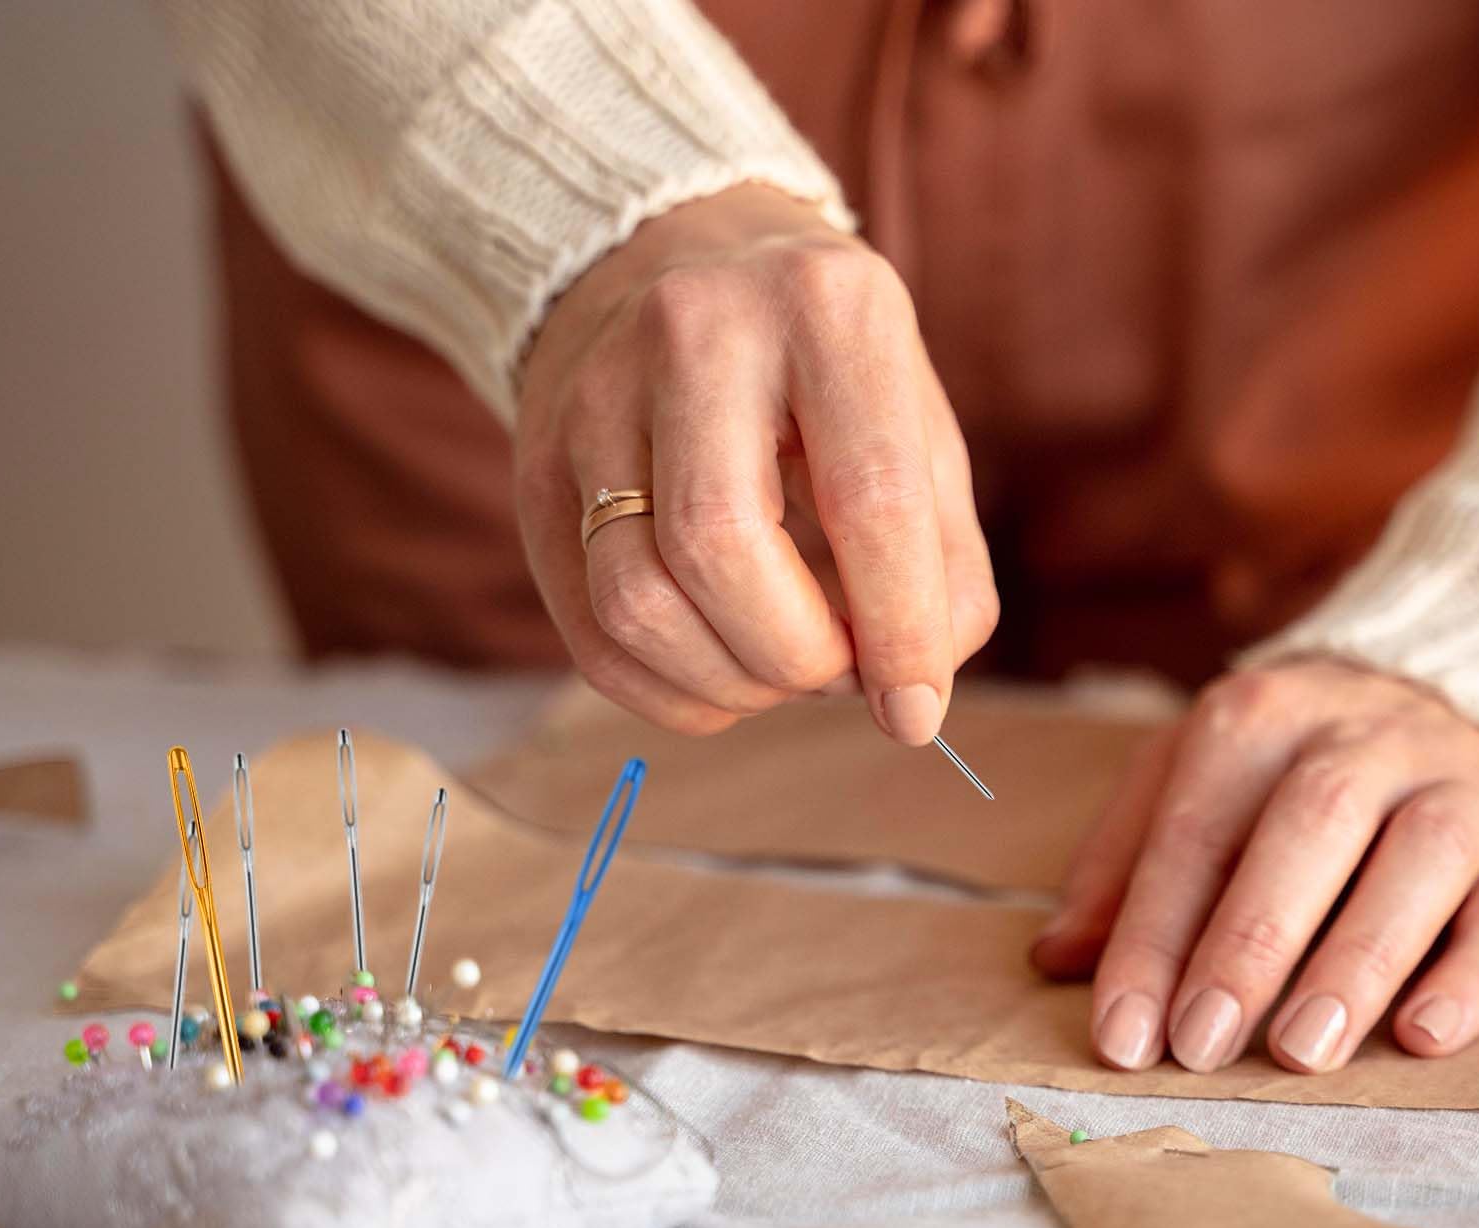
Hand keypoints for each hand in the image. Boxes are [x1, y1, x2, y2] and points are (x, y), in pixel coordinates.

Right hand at [513, 183, 997, 742]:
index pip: (867, 499)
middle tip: (837, 671)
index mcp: (824, 306)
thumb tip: (911, 698)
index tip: (915, 711)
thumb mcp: (914, 428)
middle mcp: (693, 334)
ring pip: (636, 604)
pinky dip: (670, 695)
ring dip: (727, 684)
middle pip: (721, 550)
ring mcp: (593, 400)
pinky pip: (591, 639)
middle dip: (796, 657)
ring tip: (780, 666)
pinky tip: (720, 674)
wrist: (672, 265)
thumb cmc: (822, 372)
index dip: (899, 631)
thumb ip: (942, 562)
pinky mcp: (536, 473)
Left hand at [1033, 660, 1478, 1071]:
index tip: (1121, 1034)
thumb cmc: (1284, 763)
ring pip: (1419, 858)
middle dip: (1248, 944)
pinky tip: (1422, 1035)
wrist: (1440, 686)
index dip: (1152, 938)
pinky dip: (1474, 973)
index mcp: (1258, 715)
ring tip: (1299, 1052)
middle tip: (1200, 1045)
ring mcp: (1462, 776)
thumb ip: (1124, 864)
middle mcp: (1364, 732)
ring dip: (1355, 962)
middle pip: (1309, 828)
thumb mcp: (1189, 782)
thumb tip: (1057, 957)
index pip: (1194, 831)